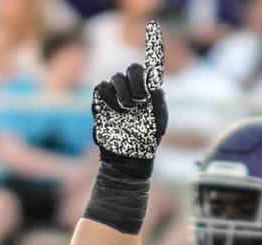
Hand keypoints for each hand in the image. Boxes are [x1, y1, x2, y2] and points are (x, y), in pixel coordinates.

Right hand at [90, 22, 166, 177]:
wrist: (130, 157)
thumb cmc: (147, 140)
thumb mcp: (159, 122)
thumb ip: (158, 102)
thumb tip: (155, 84)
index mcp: (146, 92)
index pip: (144, 70)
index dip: (146, 69)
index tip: (149, 78)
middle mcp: (131, 90)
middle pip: (131, 69)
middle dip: (136, 81)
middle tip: (140, 98)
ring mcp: (116, 95)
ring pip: (116, 77)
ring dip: (124, 91)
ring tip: (129, 108)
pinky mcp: (101, 103)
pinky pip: (101, 88)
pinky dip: (109, 96)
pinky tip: (118, 111)